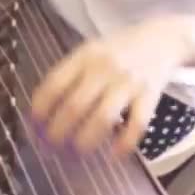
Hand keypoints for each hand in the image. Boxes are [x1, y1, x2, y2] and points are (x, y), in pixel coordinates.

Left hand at [31, 18, 192, 155]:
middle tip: (49, 149)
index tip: (33, 128)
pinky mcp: (149, 96)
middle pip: (74, 107)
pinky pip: (137, 124)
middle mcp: (104, 69)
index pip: (54, 85)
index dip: (40, 110)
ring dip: (85, 142)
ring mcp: (128, 82)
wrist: (160, 38)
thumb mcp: (87, 52)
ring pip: (103, 118)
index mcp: (83, 57)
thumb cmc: (114, 51)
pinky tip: (112, 156)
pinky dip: (124, 144)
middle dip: (57, 133)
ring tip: (74, 156)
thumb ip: (66, 76)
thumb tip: (39, 112)